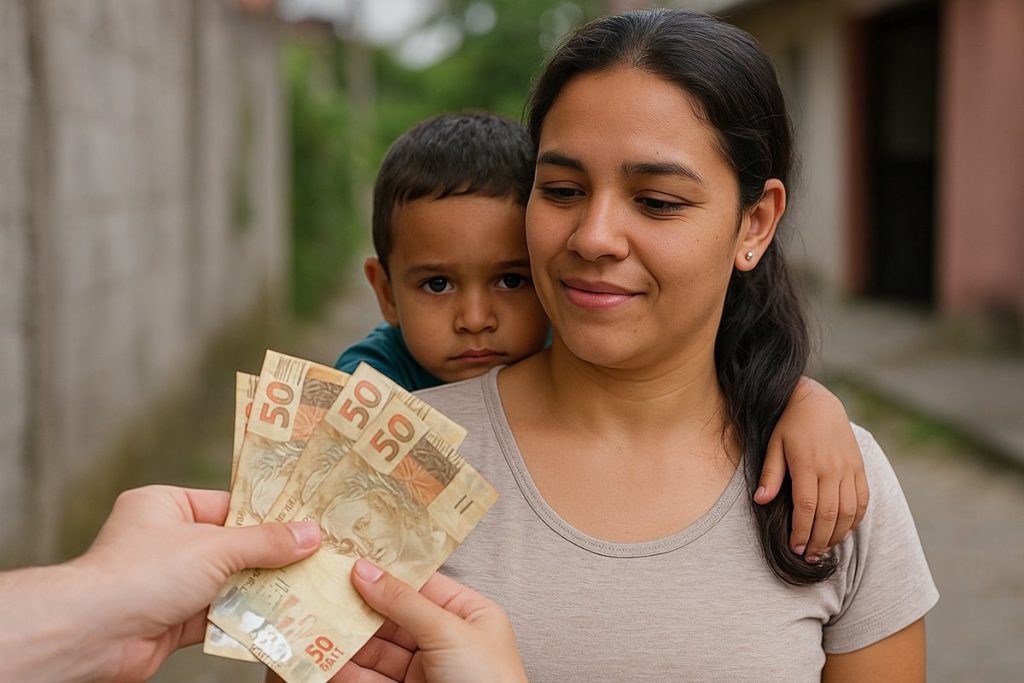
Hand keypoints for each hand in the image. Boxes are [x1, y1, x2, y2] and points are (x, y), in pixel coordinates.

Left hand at [4, 485, 320, 681]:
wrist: (93, 635)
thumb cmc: (144, 573)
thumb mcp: (215, 548)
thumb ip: (265, 543)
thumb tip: (311, 534)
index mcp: (166, 507)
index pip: (228, 505)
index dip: (267, 515)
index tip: (307, 522)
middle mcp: (166, 542)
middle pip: (232, 546)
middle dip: (270, 557)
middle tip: (317, 557)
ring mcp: (170, 583)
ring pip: (229, 582)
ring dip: (261, 590)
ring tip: (309, 588)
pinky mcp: (173, 620)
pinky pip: (219, 614)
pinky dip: (245, 618)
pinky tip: (282, 618)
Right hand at [330, 560, 527, 682]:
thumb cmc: (490, 682)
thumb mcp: (448, 632)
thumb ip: (404, 602)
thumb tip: (367, 571)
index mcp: (469, 615)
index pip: (420, 585)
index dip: (386, 574)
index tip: (350, 563)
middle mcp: (446, 640)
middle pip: (393, 617)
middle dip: (359, 609)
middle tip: (324, 595)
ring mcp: (425, 670)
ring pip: (378, 650)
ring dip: (348, 640)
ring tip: (317, 625)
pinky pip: (371, 678)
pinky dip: (348, 670)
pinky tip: (327, 660)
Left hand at [754, 377, 868, 561]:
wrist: (818, 402)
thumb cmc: (790, 424)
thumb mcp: (774, 445)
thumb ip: (770, 474)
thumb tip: (760, 500)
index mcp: (807, 464)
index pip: (806, 508)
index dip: (802, 531)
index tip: (795, 548)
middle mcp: (832, 469)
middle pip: (829, 515)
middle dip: (818, 540)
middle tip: (809, 556)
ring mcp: (849, 468)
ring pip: (848, 512)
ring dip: (837, 534)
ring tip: (824, 548)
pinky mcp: (859, 467)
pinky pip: (862, 500)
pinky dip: (854, 520)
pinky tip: (843, 531)